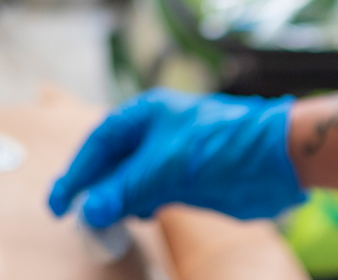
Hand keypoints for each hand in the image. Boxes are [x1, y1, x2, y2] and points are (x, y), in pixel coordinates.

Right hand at [48, 89, 305, 228]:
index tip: (59, 201)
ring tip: (99, 222)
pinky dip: (137, 206)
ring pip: (128, 181)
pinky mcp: (185, 180)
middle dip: (91, 187)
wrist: (277, 158)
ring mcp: (170, 157)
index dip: (75, 171)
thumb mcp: (167, 167)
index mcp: (146, 114)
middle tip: (70, 214)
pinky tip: (134, 218)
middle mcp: (154, 134)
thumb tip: (90, 209)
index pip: (98, 142)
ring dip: (113, 200)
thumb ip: (126, 188)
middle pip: (110, 161)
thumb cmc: (223, 146)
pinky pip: (149, 194)